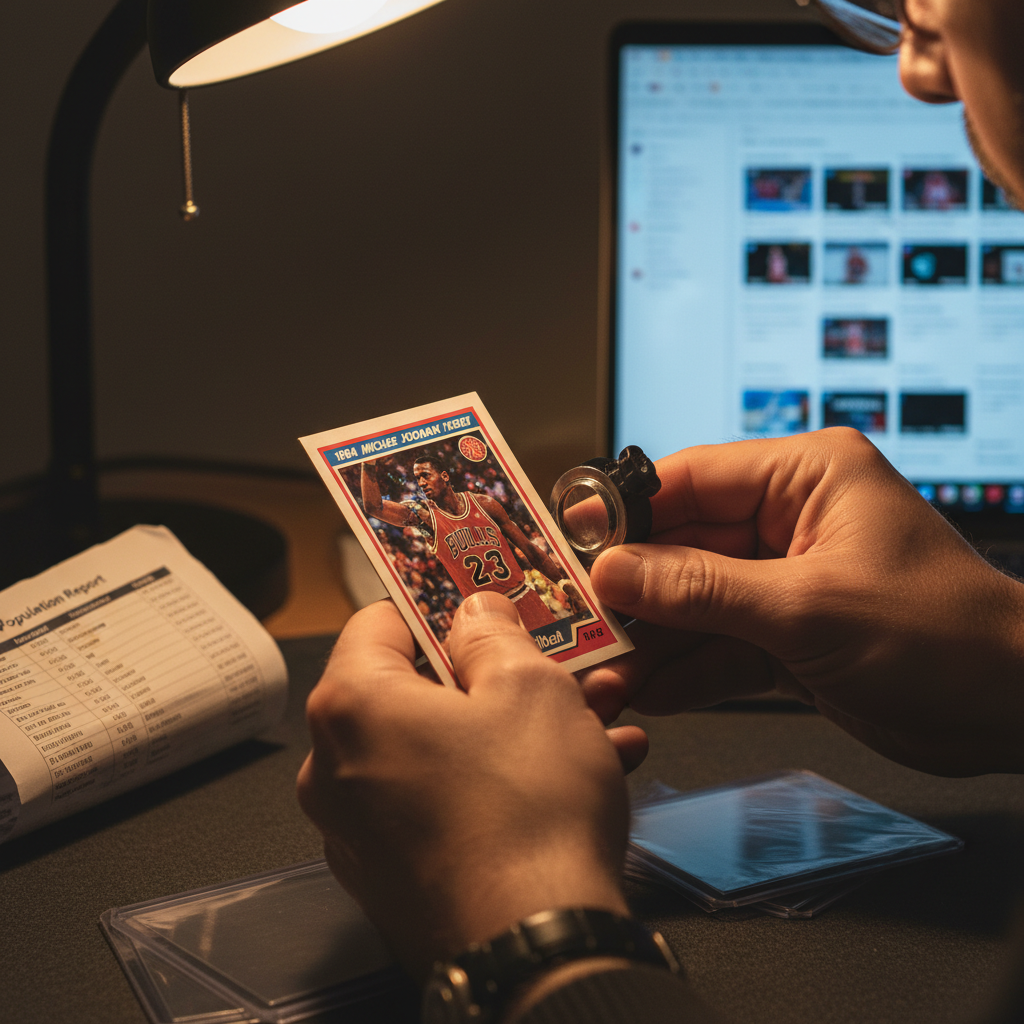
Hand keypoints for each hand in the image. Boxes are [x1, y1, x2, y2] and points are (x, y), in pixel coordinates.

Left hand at [297, 594, 639, 977]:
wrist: (536, 950)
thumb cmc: (526, 819)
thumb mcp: (529, 687)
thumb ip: (494, 635)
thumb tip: (476, 615)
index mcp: (353, 706)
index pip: (379, 619)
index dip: (437, 599)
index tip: (476, 594)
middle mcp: (338, 768)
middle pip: (415, 687)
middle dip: (493, 672)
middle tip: (549, 662)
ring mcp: (362, 828)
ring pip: (442, 746)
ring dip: (512, 727)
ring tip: (588, 719)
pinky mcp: (396, 873)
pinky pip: (446, 799)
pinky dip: (499, 779)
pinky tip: (574, 774)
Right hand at [581, 428, 1023, 776]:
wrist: (1015, 711)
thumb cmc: (946, 637)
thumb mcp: (808, 608)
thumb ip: (701, 589)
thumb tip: (616, 572)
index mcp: (805, 476)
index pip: (690, 479)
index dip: (625, 512)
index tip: (571, 543)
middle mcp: (790, 519)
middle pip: (682, 545)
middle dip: (633, 592)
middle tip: (580, 622)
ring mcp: (786, 578)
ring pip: (695, 601)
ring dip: (653, 640)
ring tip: (605, 672)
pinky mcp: (788, 632)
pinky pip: (720, 643)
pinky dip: (688, 669)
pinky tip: (650, 690)